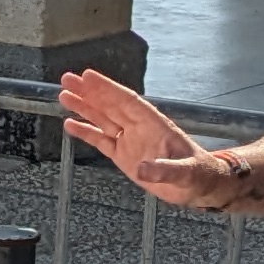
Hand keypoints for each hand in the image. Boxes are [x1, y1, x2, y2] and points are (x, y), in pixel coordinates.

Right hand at [58, 69, 212, 205]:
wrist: (200, 187)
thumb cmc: (199, 174)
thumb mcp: (186, 172)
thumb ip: (164, 170)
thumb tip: (142, 169)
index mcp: (154, 124)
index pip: (126, 101)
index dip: (107, 88)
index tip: (88, 76)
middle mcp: (139, 128)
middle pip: (110, 105)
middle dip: (89, 92)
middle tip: (67, 79)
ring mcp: (130, 141)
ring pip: (103, 119)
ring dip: (84, 107)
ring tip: (64, 96)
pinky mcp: (124, 156)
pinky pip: (102, 141)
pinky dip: (86, 132)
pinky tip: (70, 124)